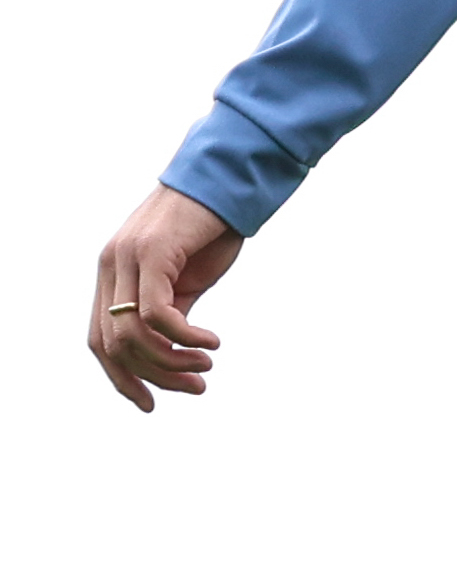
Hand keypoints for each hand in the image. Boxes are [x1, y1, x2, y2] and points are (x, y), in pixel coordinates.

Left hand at [87, 185, 241, 409]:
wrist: (226, 182)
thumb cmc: (211, 229)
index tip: (152, 404)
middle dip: (154, 378)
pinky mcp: (150, 253)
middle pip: (113, 345)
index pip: (100, 342)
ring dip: (172, 362)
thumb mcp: (187, 279)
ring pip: (132, 335)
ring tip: (207, 367)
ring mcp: (126, 259)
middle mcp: (110, 268)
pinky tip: (213, 342)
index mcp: (113, 276)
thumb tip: (170, 351)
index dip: (122, 379)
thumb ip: (172, 310)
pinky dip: (184, 337)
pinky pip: (156, 313)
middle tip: (198, 388)